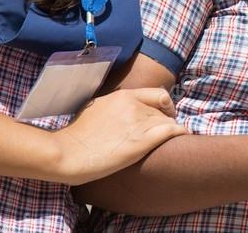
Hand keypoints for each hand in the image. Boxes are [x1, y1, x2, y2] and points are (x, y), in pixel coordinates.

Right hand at [51, 87, 187, 184]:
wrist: (65, 153)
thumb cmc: (75, 137)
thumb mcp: (96, 109)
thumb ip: (114, 107)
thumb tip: (122, 111)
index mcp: (122, 96)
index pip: (158, 94)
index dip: (165, 106)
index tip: (165, 115)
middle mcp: (134, 105)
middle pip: (164, 111)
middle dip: (166, 121)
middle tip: (166, 133)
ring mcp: (139, 122)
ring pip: (169, 121)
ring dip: (171, 130)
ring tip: (171, 140)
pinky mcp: (142, 140)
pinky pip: (172, 131)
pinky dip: (180, 133)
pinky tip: (182, 138)